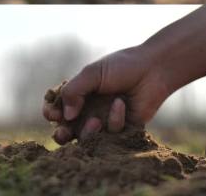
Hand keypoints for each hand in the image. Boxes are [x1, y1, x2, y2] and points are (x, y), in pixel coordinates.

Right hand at [42, 46, 171, 143]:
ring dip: (87, 132)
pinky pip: (111, 134)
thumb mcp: (93, 73)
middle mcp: (88, 109)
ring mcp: (104, 121)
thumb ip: (74, 91)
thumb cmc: (123, 67)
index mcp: (79, 94)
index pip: (56, 108)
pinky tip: (121, 104)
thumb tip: (65, 116)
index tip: (53, 114)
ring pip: (86, 138)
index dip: (51, 113)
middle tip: (64, 132)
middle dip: (61, 134)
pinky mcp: (121, 130)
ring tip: (95, 122)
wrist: (154, 70)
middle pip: (66, 130)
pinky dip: (114, 120)